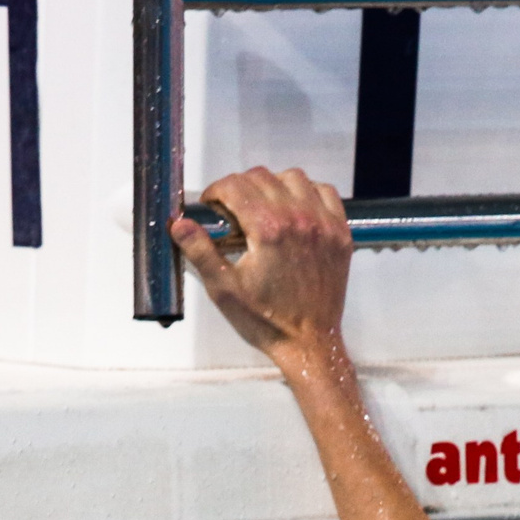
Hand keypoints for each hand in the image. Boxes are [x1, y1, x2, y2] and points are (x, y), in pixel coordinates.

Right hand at [168, 167, 351, 366]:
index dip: (216, 191)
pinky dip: (307, 192)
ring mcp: (323, 224)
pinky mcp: (339, 233)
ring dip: (273, 184)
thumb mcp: (224, 290)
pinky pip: (325, 192)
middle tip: (232, 209)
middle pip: (262, 176)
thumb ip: (200, 252)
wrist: (308, 343)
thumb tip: (179, 224)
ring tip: (262, 206)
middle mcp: (298, 219)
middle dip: (240, 186)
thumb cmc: (266, 321)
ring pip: (294, 177)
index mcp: (268, 230)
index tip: (212, 204)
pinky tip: (294, 209)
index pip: (235, 185)